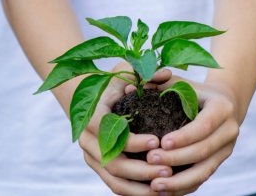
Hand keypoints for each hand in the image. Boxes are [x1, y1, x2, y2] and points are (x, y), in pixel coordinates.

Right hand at [79, 62, 172, 195]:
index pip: (107, 133)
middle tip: (168, 169)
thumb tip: (166, 74)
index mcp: (91, 114)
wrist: (91, 99)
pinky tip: (156, 191)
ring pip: (113, 179)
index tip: (156, 141)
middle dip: (140, 169)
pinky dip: (134, 191)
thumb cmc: (112, 84)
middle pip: (111, 162)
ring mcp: (91, 155)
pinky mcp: (99, 166)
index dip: (131, 141)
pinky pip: (115, 184)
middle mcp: (87, 139)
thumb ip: (144, 73)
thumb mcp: (125, 72)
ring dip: (139, 186)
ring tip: (165, 184)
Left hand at [147, 76, 239, 194]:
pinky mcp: (219, 162)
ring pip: (204, 171)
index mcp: (222, 108)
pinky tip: (163, 191)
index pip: (204, 125)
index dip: (184, 137)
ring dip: (179, 181)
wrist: (224, 104)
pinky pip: (202, 179)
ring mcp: (226, 149)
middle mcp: (229, 130)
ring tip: (154, 185)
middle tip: (150, 160)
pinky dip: (183, 187)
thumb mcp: (182, 82)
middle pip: (203, 150)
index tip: (161, 143)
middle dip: (176, 159)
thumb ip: (158, 82)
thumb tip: (128, 88)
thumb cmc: (195, 91)